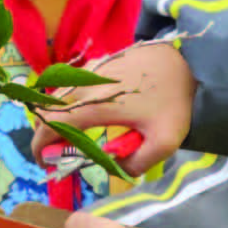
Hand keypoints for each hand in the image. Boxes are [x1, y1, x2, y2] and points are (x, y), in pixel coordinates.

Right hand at [32, 41, 196, 175]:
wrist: (187, 59)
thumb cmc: (175, 99)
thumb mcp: (164, 141)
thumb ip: (136, 164)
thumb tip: (114, 168)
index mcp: (95, 105)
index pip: (50, 125)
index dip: (40, 147)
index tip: (45, 163)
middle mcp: (85, 85)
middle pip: (48, 111)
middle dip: (46, 136)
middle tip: (61, 154)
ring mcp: (90, 72)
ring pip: (58, 98)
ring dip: (57, 120)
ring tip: (76, 139)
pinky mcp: (98, 65)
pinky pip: (72, 88)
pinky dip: (69, 105)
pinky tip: (89, 117)